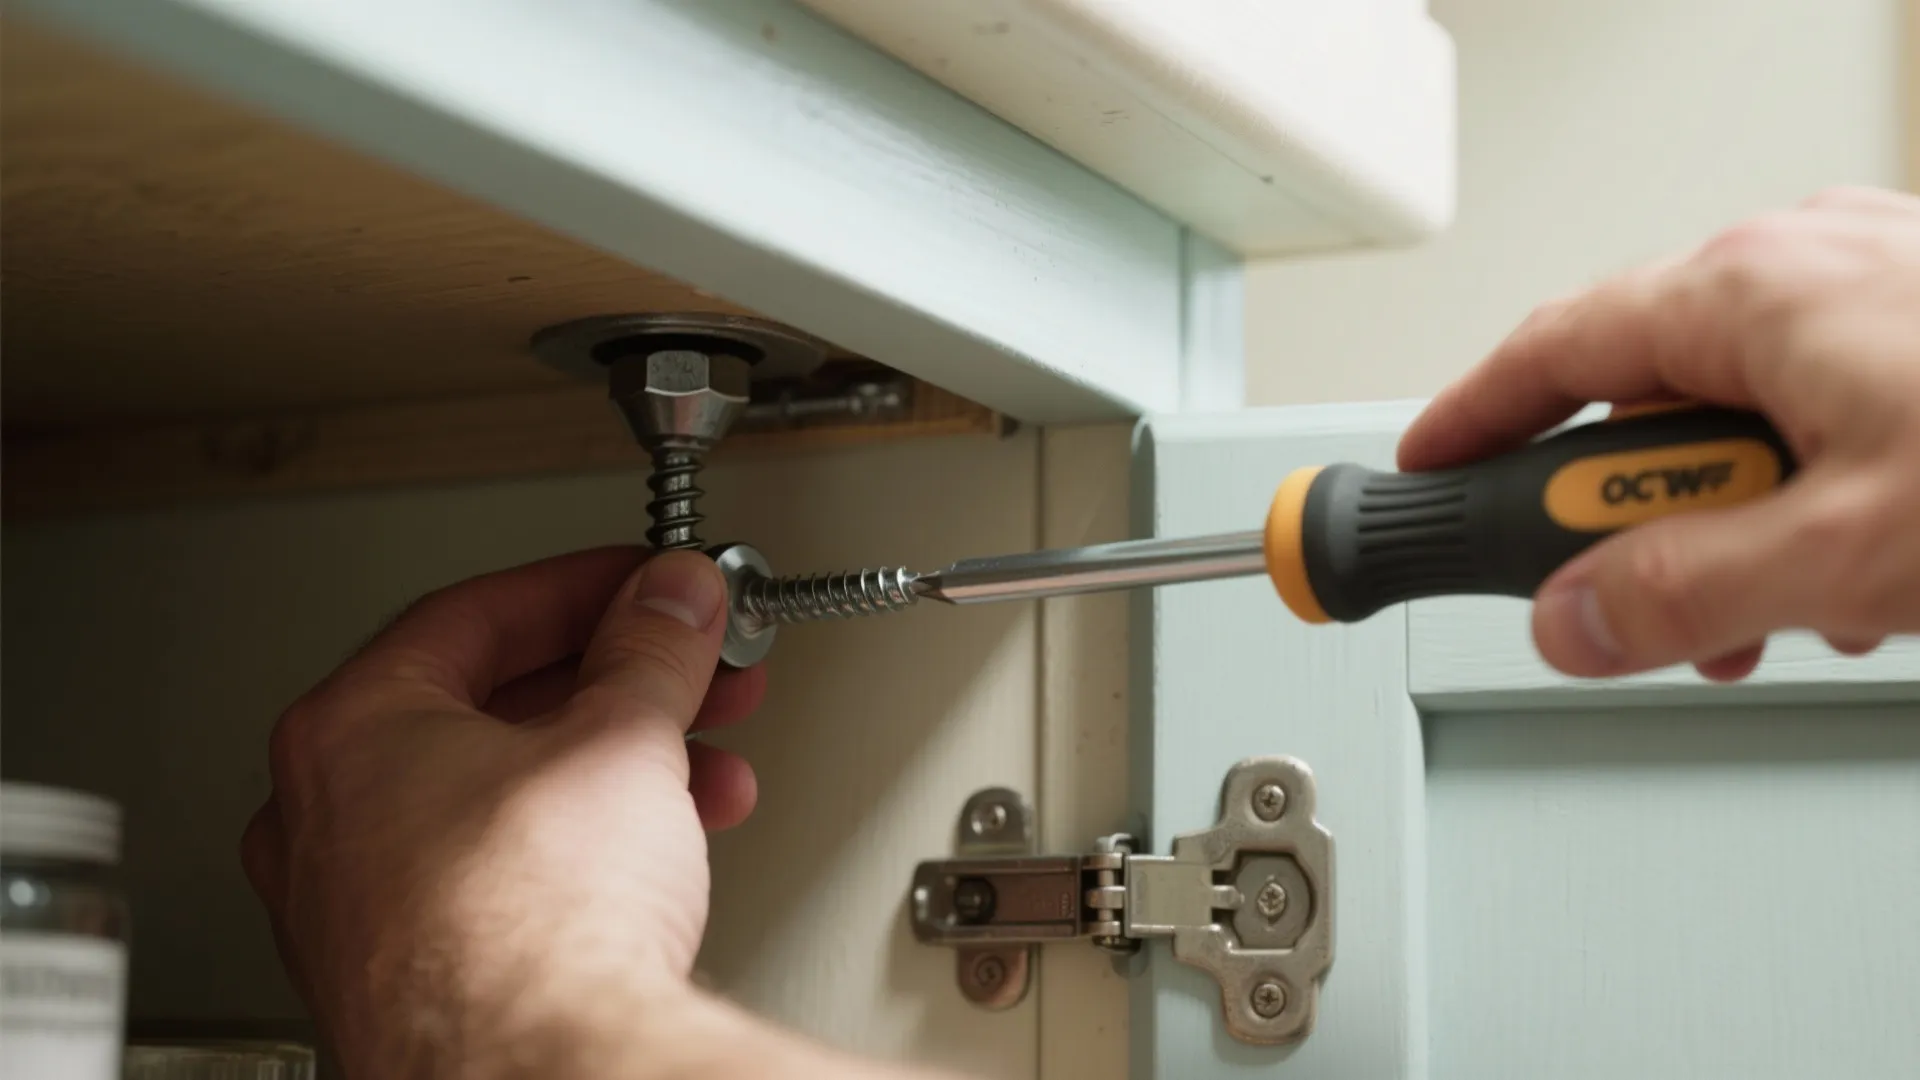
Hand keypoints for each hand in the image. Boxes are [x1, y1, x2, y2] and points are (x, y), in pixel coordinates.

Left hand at [241, 548, 770, 1075]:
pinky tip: (663, 851)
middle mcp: (327, 823)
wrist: (540, 1076)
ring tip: (708, 766)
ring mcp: (361, 912)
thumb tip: (669, 602)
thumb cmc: (530, 929)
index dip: (584, 589)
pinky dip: (583, 849)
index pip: (473, 617)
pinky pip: (502, 879)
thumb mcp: (622, 738)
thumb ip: (651, 648)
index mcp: (346, 734)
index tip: (646, 587)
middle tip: (689, 665)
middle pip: (493, 709)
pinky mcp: (412, 981)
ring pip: (505, 801)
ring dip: (620, 770)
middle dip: (619, 685)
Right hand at [1400, 186, 1919, 680]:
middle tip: (1633, 607)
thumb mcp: (1848, 549)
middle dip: (1637, 520)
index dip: (1472, 421)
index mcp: (1752, 288)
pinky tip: (1862, 566)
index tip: (1425, 469)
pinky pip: (1823, 402)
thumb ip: (1685, 592)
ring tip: (1793, 610)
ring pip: (1743, 411)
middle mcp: (1805, 261)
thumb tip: (1574, 621)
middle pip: (1648, 398)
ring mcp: (1878, 282)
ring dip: (1738, 523)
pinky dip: (1812, 488)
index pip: (1549, 351)